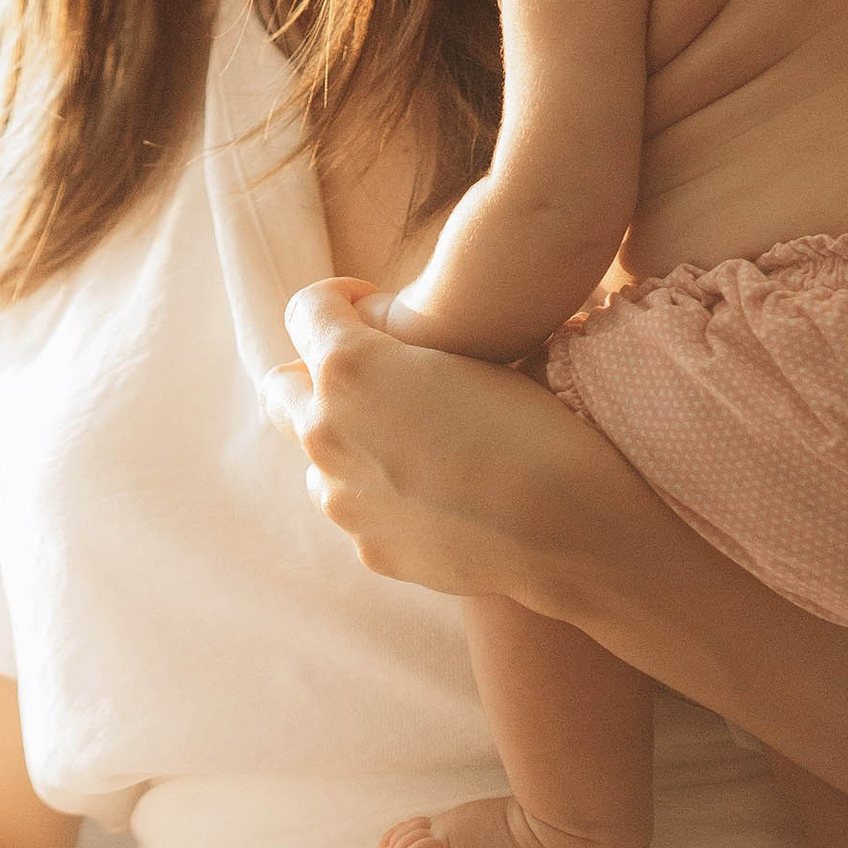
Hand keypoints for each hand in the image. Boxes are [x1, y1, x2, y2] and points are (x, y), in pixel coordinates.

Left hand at [262, 276, 601, 603]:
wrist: (567, 523)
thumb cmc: (533, 420)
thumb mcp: (465, 351)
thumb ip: (401, 343)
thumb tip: (377, 338)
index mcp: (347, 364)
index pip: (306, 308)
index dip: (340, 301)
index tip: (370, 309)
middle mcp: (325, 429)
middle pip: (281, 385)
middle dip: (313, 373)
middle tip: (373, 377)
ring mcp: (340, 497)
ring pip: (317, 456)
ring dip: (350, 441)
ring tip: (416, 442)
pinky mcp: (368, 547)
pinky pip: (359, 508)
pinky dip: (383, 496)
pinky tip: (440, 494)